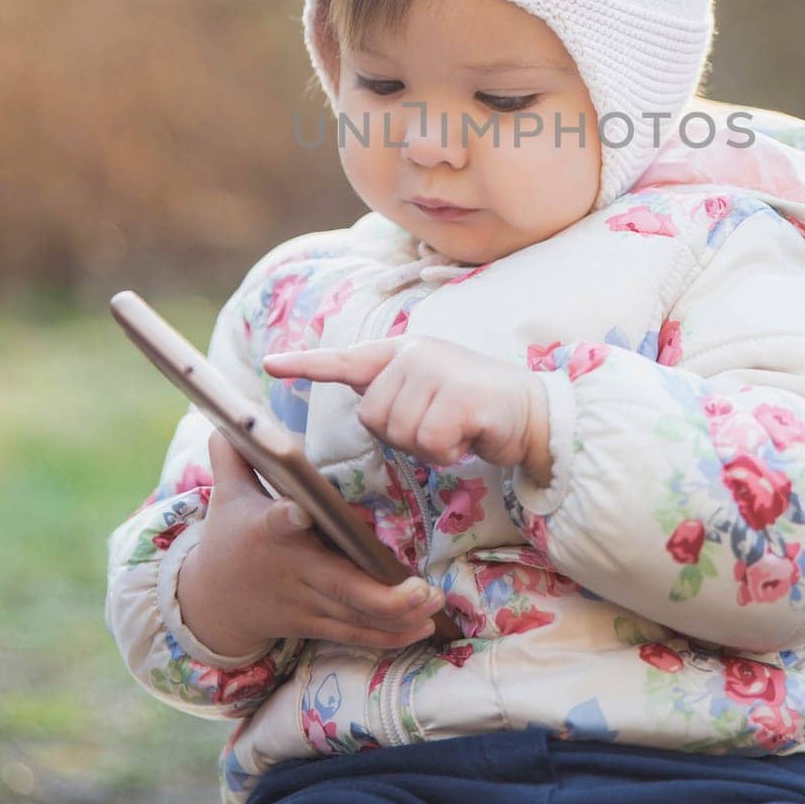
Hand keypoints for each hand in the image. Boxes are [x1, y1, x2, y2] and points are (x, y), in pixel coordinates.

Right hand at [176, 429, 446, 661]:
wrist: (212, 603)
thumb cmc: (230, 537)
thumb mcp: (228, 494)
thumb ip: (234, 455)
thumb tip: (228, 415)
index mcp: (270, 532)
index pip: (278, 522)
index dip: (288, 517)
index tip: (301, 510)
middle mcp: (293, 571)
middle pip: (340, 587)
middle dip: (383, 596)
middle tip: (422, 589)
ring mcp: (306, 604)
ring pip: (355, 617)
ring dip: (398, 617)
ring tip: (434, 604)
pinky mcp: (315, 625)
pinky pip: (356, 635)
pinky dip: (390, 636)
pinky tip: (423, 627)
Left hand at [263, 336, 551, 484]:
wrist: (534, 414)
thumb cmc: (476, 408)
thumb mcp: (430, 391)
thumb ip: (395, 391)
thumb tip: (365, 400)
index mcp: (404, 352)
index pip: (348, 360)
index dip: (306, 364)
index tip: (270, 364)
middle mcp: (417, 354)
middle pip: (373, 417)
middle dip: (401, 435)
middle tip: (438, 427)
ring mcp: (440, 372)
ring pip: (401, 433)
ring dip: (428, 446)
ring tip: (456, 429)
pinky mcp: (463, 397)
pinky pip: (431, 443)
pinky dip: (449, 451)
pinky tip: (469, 436)